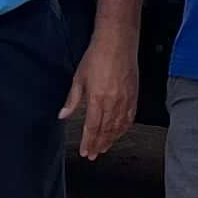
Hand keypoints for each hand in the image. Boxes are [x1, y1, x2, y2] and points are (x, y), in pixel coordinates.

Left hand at [62, 26, 138, 159]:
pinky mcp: (134, 95)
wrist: (117, 42)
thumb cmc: (97, 56)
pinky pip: (130, 118)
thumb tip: (63, 115)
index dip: (88, 142)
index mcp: (97, 99)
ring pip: (118, 127)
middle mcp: (113, 102)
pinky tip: (119, 133)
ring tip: (104, 148)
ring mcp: (126, 100)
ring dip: (110, 140)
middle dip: (98, 145)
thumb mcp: (79, 78)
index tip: (84, 152)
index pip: (92, 128)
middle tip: (93, 155)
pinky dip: (124, 129)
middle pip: (105, 131)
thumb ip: (72, 100)